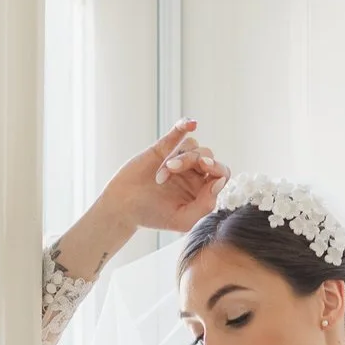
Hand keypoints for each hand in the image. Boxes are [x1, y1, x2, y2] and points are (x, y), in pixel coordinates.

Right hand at [102, 119, 228, 237]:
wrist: (123, 208)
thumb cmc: (153, 216)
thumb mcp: (183, 220)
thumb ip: (205, 205)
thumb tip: (218, 182)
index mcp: (202, 189)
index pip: (220, 173)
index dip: (217, 168)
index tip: (205, 167)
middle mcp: (194, 173)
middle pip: (206, 155)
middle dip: (193, 160)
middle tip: (173, 168)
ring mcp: (179, 159)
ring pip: (193, 145)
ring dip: (178, 157)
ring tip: (160, 176)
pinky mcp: (163, 148)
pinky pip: (178, 133)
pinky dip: (184, 126)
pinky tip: (190, 123)